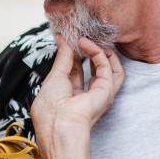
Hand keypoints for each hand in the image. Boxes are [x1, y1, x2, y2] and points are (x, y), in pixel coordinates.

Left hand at [30, 36, 123, 158]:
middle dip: (87, 49)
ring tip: (86, 38)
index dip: (72, 52)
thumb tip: (63, 41)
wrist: (59, 124)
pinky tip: (86, 45)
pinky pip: (108, 67)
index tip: (67, 37)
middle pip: (92, 66)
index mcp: (69, 94)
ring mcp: (98, 94)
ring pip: (108, 66)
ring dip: (98, 50)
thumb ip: (62, 59)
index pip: (75, 68)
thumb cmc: (50, 108)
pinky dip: (98, 53)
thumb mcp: (53, 78)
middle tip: (80, 34)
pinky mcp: (107, 91)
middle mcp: (86, 94)